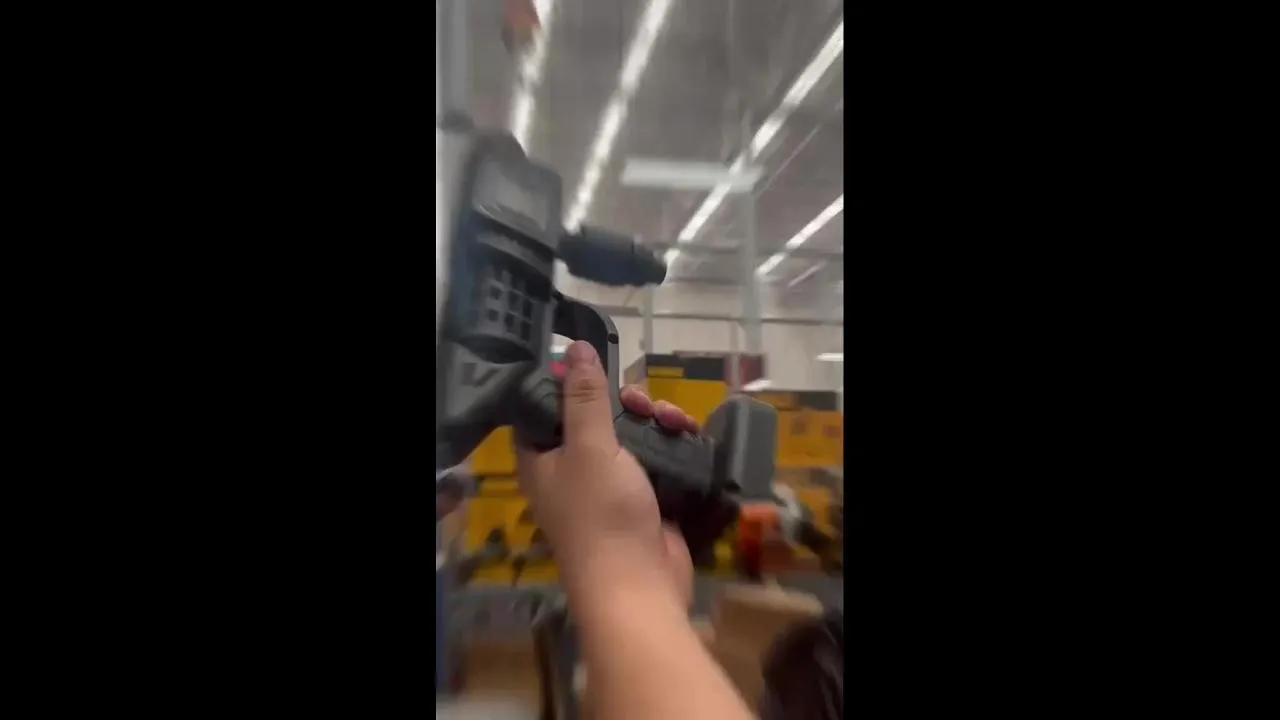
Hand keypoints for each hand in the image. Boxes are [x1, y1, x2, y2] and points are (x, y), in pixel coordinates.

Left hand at [516, 341, 699, 607]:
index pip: (544, 409)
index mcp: (543, 459)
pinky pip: (656, 458)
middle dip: (625, 402)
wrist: (639, 584)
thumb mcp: (590, 447)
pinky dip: (671, 443)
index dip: (566, 385)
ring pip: (631, 436)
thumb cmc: (602, 514)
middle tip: (643, 401)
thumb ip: (584, 397)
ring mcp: (610, 486)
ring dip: (655, 419)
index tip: (595, 367)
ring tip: (676, 419)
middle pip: (595, 418)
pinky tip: (688, 433)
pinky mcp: (644, 498)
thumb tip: (576, 348)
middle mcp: (571, 470)